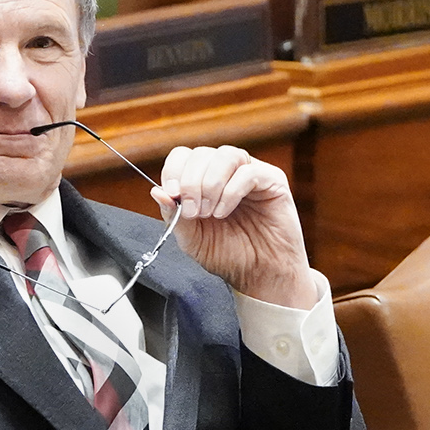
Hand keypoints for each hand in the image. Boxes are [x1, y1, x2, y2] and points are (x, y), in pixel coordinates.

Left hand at [154, 145, 319, 307]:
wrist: (260, 275)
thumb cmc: (229, 256)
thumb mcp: (192, 239)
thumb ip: (173, 216)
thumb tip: (156, 192)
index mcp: (204, 179)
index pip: (184, 156)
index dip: (174, 171)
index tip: (172, 195)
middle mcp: (227, 172)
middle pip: (202, 154)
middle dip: (191, 183)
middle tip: (194, 212)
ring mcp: (251, 173)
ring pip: (225, 156)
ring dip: (211, 184)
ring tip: (210, 213)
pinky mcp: (272, 181)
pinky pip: (248, 172)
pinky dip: (231, 192)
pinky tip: (225, 212)